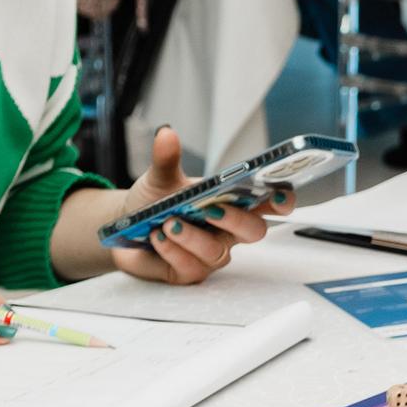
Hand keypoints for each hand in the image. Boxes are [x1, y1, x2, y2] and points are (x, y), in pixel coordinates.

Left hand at [107, 127, 292, 284]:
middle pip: (253, 231)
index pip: (268, 203)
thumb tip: (165, 134)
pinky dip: (173, 251)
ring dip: (194, 237)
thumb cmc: (154, 202)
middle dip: (236, 219)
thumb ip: (167, 159)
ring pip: (218, 252)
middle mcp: (227, 230)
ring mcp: (210, 253)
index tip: (279, 193)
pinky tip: (158, 237)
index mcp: (232, 202)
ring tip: (169, 223)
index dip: (281, 200)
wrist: (125, 228)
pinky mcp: (190, 272)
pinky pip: (191, 267)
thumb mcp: (161, 177)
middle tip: (212, 209)